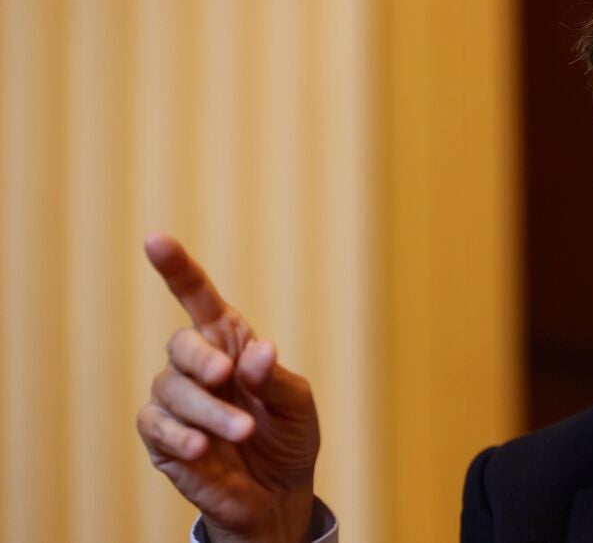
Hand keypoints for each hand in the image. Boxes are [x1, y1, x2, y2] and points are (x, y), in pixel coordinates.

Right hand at [136, 233, 319, 542]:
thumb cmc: (288, 436)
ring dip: (208, 411)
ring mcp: (177, 402)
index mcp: (230, 343)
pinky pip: (156, 425)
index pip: (198, 298)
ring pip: (172, 390)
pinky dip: (181, 434)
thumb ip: (274, 376)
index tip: (155, 240)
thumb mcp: (297, 403)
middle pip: (181, 344)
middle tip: (226, 375)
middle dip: (201, 357)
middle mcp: (199, 366)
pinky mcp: (162, 438)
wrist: (279, 493)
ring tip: (241, 431)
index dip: (177, 269)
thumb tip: (256, 351)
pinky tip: (204, 447)